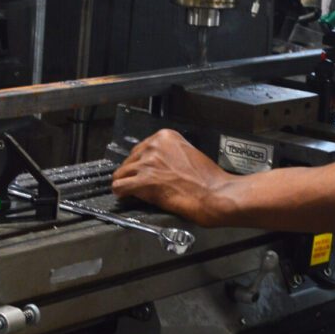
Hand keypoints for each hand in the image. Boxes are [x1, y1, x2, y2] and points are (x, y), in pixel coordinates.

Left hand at [111, 129, 232, 227]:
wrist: (214, 194)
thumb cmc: (207, 179)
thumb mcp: (188, 153)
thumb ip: (169, 153)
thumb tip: (155, 163)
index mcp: (165, 136)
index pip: (141, 148)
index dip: (142, 163)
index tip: (146, 172)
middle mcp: (154, 146)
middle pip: (130, 160)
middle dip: (134, 173)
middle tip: (142, 184)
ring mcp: (147, 163)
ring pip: (121, 173)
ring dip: (127, 183)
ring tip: (134, 192)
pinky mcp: (144, 182)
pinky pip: (119, 186)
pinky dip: (121, 193)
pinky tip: (126, 197)